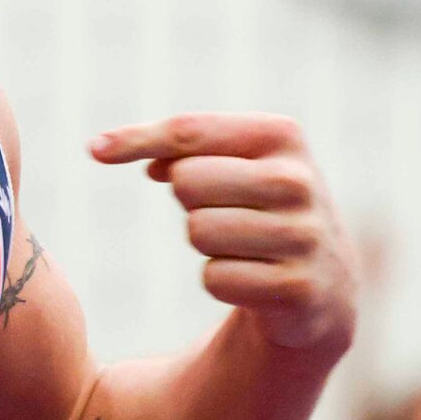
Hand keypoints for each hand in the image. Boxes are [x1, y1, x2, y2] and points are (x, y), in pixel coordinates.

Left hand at [90, 114, 357, 358]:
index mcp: (281, 135)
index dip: (136, 139)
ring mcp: (304, 235)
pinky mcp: (299, 288)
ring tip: (242, 243)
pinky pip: (215, 278)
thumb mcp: (230, 159)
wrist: (326, 278)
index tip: (94, 149)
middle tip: (222, 209)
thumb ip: (174, 145)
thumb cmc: (258, 202)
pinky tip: (253, 277)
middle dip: (189, 199)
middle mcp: (298, 181)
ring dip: (206, 242)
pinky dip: (220, 279)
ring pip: (198, 231)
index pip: (188, 130)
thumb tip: (103, 146)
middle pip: (187, 182)